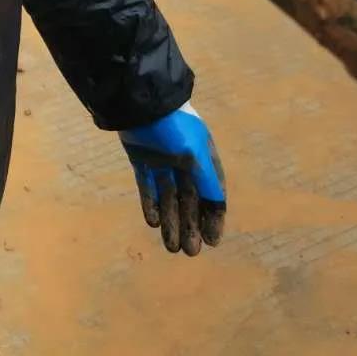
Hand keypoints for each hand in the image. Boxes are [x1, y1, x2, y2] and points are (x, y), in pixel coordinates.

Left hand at [120, 101, 225, 255]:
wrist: (140, 105)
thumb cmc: (174, 130)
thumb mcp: (196, 157)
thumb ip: (207, 182)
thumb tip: (217, 206)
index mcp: (204, 158)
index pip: (213, 194)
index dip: (213, 217)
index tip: (212, 241)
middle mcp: (184, 162)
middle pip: (190, 200)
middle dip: (190, 226)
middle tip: (190, 252)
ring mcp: (162, 161)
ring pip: (169, 197)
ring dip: (171, 221)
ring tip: (171, 247)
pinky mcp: (141, 160)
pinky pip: (148, 187)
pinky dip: (151, 204)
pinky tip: (154, 223)